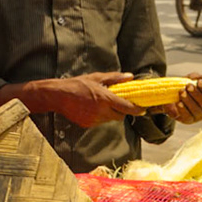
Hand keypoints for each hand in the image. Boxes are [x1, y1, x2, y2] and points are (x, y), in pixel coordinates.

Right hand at [24, 72, 141, 126]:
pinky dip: (99, 117)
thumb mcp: (97, 78)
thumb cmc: (78, 84)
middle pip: (119, 116)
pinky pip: (99, 122)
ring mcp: (94, 120)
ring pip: (109, 119)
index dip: (136, 110)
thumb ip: (115, 78)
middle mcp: (101, 111)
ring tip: (99, 103)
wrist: (58, 96)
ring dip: (109, 113)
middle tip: (117, 103)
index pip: (126, 107)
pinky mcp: (88, 125)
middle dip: (121, 111)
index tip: (143, 109)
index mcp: (105, 98)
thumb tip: (130, 77)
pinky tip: (90, 108)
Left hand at [170, 74, 201, 122]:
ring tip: (181, 92)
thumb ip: (195, 77)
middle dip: (196, 94)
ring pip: (196, 110)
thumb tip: (200, 77)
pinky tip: (179, 103)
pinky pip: (188, 117)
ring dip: (188, 100)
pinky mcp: (189, 121)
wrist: (171, 98)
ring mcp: (199, 115)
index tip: (199, 82)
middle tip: (188, 86)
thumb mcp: (189, 79)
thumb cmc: (185, 88)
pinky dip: (183, 109)